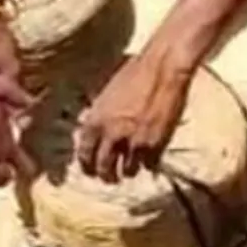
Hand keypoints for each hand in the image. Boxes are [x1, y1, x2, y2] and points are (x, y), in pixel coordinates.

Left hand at [75, 49, 194, 181]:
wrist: (162, 69)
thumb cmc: (133, 73)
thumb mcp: (106, 94)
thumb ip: (99, 116)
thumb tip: (95, 131)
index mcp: (95, 121)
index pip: (84, 154)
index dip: (87, 165)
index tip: (90, 169)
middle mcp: (111, 135)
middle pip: (103, 168)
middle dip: (106, 175)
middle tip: (110, 178)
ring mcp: (134, 142)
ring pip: (127, 171)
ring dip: (128, 171)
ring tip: (130, 169)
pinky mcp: (155, 145)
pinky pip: (149, 165)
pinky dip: (148, 163)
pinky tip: (149, 159)